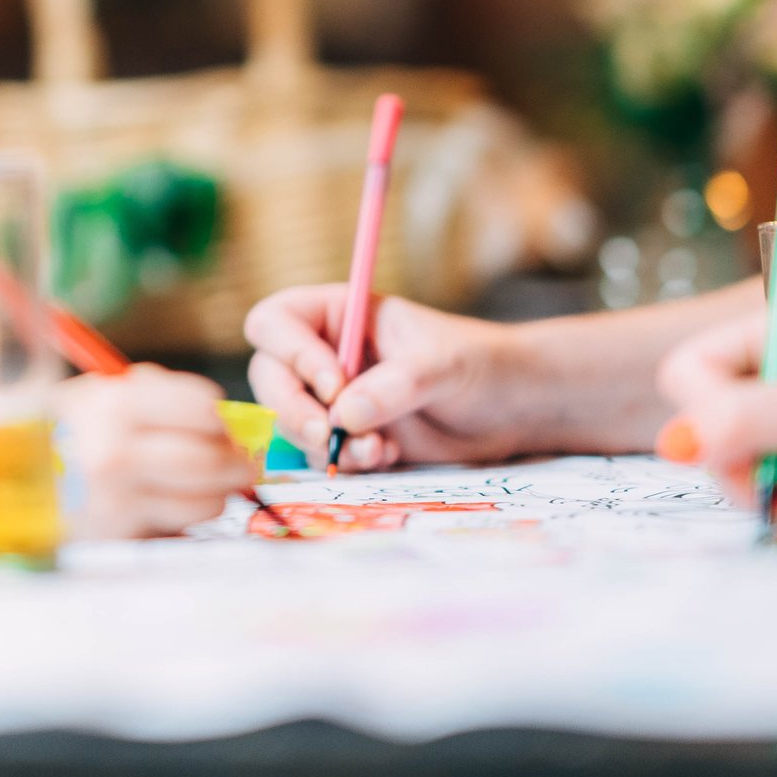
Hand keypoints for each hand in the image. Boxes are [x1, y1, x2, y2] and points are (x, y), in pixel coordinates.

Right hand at [54, 364, 254, 537]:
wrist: (22, 480)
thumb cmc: (77, 430)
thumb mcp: (106, 393)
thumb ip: (163, 397)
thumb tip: (232, 420)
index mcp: (115, 405)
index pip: (204, 408)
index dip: (222, 419)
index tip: (221, 425)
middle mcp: (115, 453)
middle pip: (211, 460)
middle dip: (236, 463)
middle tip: (239, 463)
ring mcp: (117, 501)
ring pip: (207, 502)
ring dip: (217, 495)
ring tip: (202, 486)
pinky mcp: (121, 536)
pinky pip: (183, 528)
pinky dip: (188, 519)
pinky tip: (170, 507)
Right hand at [245, 284, 533, 470]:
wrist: (508, 410)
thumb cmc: (477, 365)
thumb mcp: (440, 365)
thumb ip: (393, 386)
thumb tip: (342, 416)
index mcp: (335, 314)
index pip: (275, 322)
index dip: (291, 352)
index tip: (334, 384)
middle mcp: (322, 353)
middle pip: (269, 376)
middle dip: (292, 409)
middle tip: (326, 435)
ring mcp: (331, 398)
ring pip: (289, 421)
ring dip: (324, 443)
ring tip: (380, 448)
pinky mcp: (346, 437)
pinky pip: (319, 454)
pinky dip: (346, 462)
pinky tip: (388, 455)